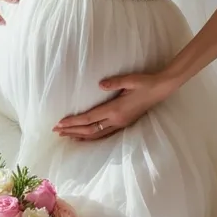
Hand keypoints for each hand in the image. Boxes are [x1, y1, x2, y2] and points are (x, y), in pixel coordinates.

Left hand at [53, 72, 175, 139]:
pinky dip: (92, 137)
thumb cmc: (145, 82)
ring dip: (80, 136)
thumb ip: (115, 82)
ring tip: (66, 136)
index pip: (89, 118)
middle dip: (72, 131)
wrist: (160, 89)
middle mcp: (117, 120)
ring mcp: (121, 123)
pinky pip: (105, 134)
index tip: (59, 124)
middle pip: (90, 130)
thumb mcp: (131, 79)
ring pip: (97, 135)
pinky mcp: (124, 123)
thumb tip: (100, 84)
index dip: (74, 122)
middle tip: (56, 132)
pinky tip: (85, 137)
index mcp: (116, 109)